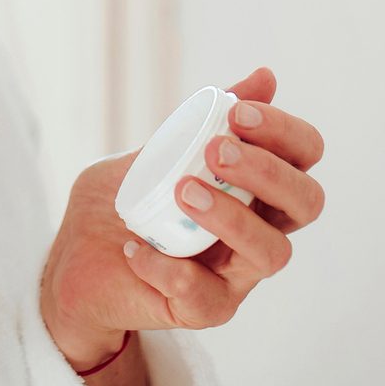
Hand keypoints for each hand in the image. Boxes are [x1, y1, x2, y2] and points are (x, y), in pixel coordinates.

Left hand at [38, 66, 324, 365]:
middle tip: (217, 150)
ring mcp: (237, 274)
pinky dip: (167, 266)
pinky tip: (134, 246)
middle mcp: (261, 229)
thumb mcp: (159, 149)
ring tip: (182, 192)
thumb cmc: (128, 198)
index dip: (283, 131)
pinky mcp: (204, 310)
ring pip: (271, 253)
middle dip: (269, 171)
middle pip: (306, 202)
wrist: (77, 260)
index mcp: (258, 186)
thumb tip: (265, 75)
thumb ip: (205, 120)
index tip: (236, 112)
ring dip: (232, 216)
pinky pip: (203, 295)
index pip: (303, 155)